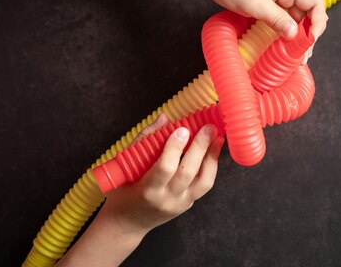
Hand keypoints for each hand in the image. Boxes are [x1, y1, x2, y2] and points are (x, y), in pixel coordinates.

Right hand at [98, 113, 223, 234]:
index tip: (182, 129)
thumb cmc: (123, 191)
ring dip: (212, 158)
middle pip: (188, 172)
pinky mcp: (189, 204)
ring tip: (218, 138)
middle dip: (200, 148)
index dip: (175, 148)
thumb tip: (164, 118)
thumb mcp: (125, 166)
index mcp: (147, 190)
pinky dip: (210, 166)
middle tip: (208, 128)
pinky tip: (213, 151)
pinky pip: (204, 185)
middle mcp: (167, 199)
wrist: (126, 223)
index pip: (165, 168)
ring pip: (204, 182)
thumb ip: (144, 140)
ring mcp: (181, 204)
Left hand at [198, 0, 327, 56]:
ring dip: (299, 34)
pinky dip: (288, 29)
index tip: (309, 42)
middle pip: (309, 11)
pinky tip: (285, 43)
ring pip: (298, 16)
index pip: (316, 2)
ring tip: (296, 54)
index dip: (318, 23)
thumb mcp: (253, 4)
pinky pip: (286, 15)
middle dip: (309, 33)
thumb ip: (276, 18)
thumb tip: (294, 34)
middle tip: (302, 55)